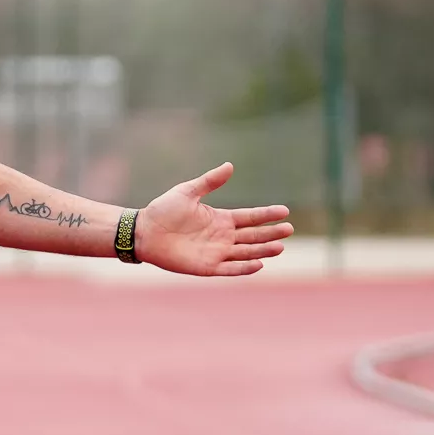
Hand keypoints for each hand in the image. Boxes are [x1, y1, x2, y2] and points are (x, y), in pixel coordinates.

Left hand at [136, 162, 292, 276]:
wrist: (144, 231)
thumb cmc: (164, 210)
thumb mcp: (188, 192)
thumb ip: (210, 181)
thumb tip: (230, 166)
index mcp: (220, 218)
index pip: (250, 217)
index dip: (267, 215)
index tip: (285, 211)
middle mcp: (222, 236)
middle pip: (253, 236)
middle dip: (271, 233)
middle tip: (289, 230)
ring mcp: (216, 252)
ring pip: (246, 252)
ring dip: (262, 250)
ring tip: (280, 247)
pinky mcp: (207, 267)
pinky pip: (230, 268)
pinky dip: (244, 268)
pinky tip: (259, 264)